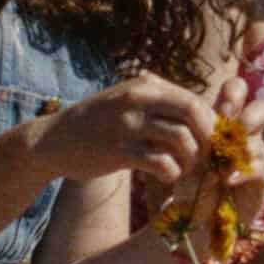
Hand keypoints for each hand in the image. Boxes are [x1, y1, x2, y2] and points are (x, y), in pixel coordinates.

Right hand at [30, 72, 218, 183]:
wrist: (53, 139)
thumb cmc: (98, 122)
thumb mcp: (126, 98)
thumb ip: (159, 99)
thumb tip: (202, 111)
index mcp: (145, 86)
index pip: (194, 100)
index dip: (210, 123)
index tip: (209, 141)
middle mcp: (138, 101)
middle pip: (194, 115)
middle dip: (206, 139)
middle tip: (203, 156)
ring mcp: (128, 126)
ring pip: (182, 140)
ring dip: (191, 160)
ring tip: (184, 168)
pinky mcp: (119, 152)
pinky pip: (161, 163)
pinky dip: (172, 173)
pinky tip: (168, 176)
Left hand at [162, 76, 263, 231]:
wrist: (197, 216)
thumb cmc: (186, 175)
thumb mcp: (176, 145)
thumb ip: (169, 115)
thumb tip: (146, 74)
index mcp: (227, 119)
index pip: (238, 92)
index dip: (233, 93)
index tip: (220, 106)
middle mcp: (245, 134)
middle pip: (262, 109)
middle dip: (249, 115)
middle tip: (233, 124)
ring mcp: (255, 155)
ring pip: (258, 140)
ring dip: (239, 147)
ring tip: (222, 159)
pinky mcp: (260, 180)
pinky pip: (259, 168)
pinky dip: (241, 172)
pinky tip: (226, 178)